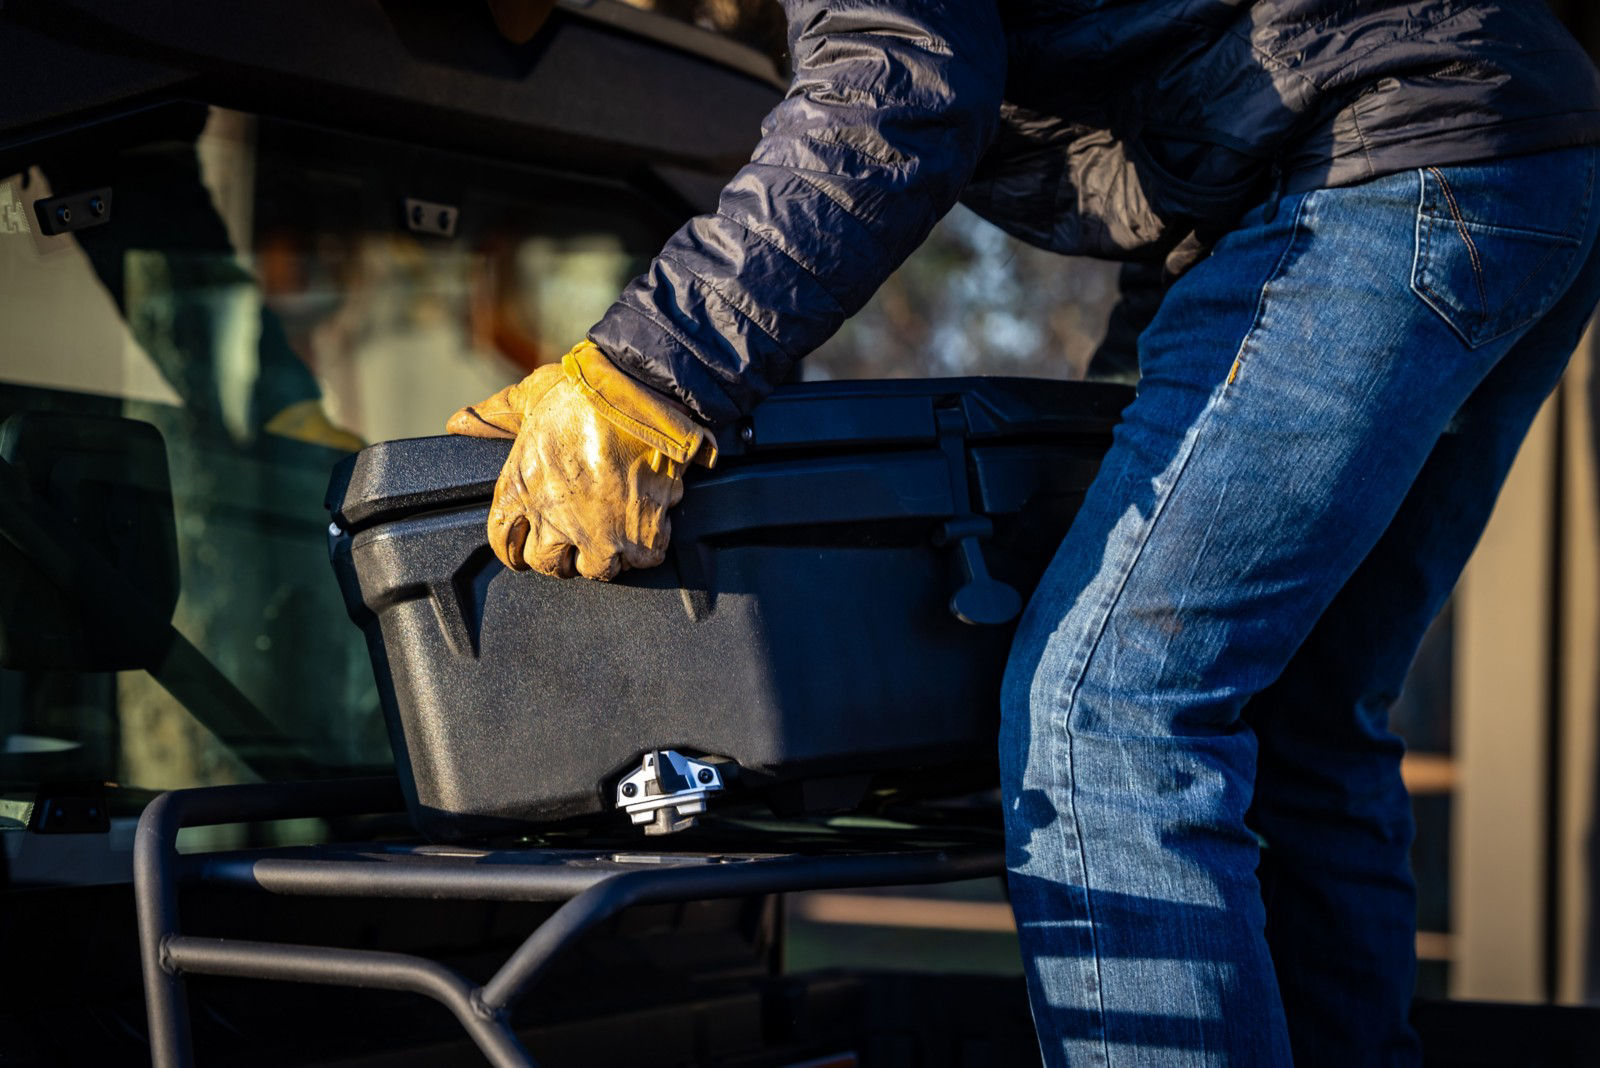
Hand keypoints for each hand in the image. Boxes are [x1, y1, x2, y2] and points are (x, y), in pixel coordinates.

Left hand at [446, 342, 715, 579]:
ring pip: (598, 570)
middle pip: (550, 566)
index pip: (503, 546)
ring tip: (616, 534)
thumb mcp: (527, 397)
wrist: (638, 390)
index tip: (530, 543)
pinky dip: (648, 546)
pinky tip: (648, 525)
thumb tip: (457, 423)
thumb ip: (493, 417)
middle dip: (563, 555)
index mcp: (520, 489)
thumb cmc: (581, 390)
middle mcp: (553, 519)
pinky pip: (644, 559)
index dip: (517, 547)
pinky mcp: (640, 533)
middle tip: (578, 539)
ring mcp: (598, 532)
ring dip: (607, 554)